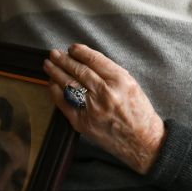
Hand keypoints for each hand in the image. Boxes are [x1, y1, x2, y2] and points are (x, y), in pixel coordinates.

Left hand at [44, 43, 164, 173]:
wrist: (142, 142)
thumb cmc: (139, 113)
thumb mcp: (131, 85)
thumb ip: (111, 73)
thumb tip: (87, 61)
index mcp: (120, 81)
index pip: (94, 60)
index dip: (80, 52)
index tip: (72, 48)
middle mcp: (105, 93)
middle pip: (79, 71)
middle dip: (63, 60)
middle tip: (54, 53)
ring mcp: (92, 108)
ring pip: (69, 85)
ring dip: (56, 73)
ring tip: (49, 65)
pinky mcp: (83, 122)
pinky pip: (64, 103)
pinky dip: (56, 92)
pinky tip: (52, 84)